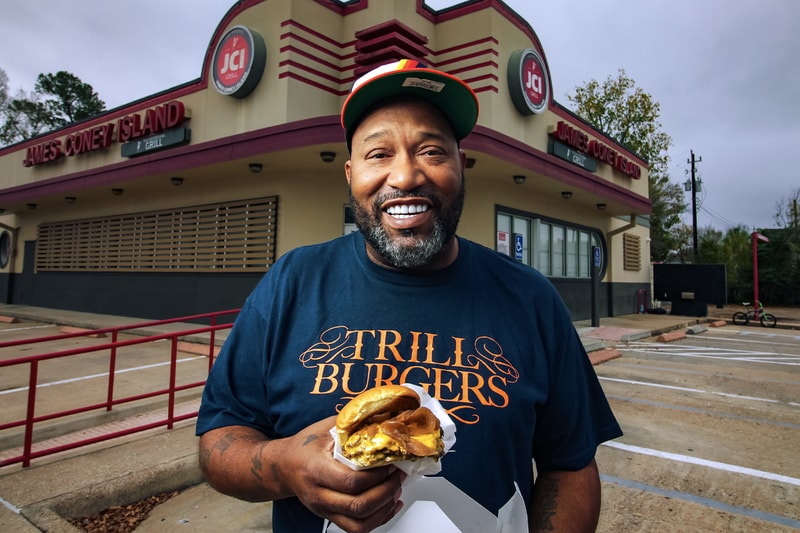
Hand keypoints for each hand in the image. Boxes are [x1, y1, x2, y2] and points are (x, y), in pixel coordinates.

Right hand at [277, 416, 405, 532]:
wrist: (284, 466)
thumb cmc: (304, 446)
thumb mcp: (324, 429)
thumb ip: (351, 424)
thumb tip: (380, 416)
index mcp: (315, 470)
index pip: (350, 481)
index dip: (376, 475)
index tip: (390, 463)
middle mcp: (318, 495)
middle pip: (357, 506)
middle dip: (386, 492)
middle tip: (398, 475)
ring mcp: (324, 509)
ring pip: (359, 523)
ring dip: (384, 509)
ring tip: (396, 490)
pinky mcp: (330, 517)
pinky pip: (357, 528)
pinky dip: (378, 520)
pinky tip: (390, 506)